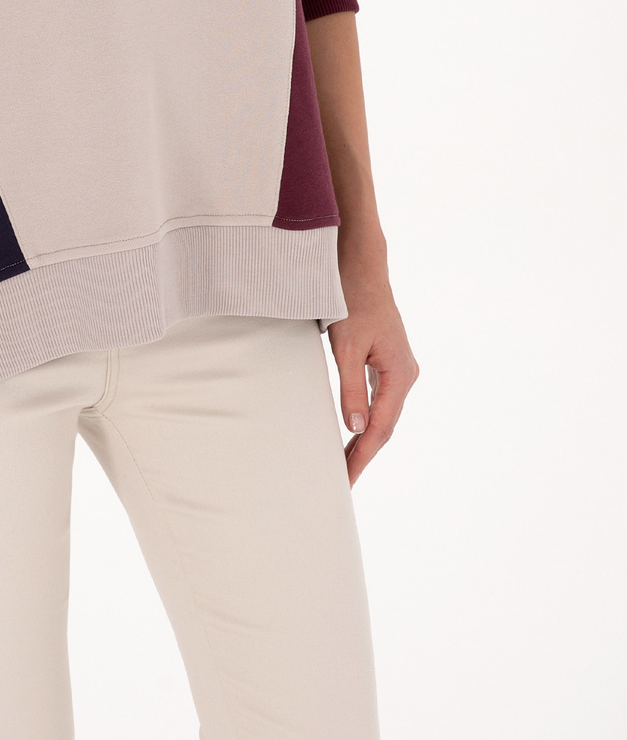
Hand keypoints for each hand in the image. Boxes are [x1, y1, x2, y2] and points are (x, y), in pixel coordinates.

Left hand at [328, 271, 418, 484]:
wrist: (361, 268)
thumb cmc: (353, 301)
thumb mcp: (346, 347)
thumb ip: (351, 389)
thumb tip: (356, 428)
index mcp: (400, 374)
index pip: (381, 428)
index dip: (362, 456)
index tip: (347, 478)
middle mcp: (405, 374)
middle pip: (385, 425)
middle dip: (364, 453)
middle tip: (343, 480)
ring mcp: (399, 368)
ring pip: (383, 414)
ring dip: (365, 438)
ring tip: (345, 463)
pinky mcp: (389, 362)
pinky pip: (379, 398)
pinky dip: (366, 418)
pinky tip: (354, 430)